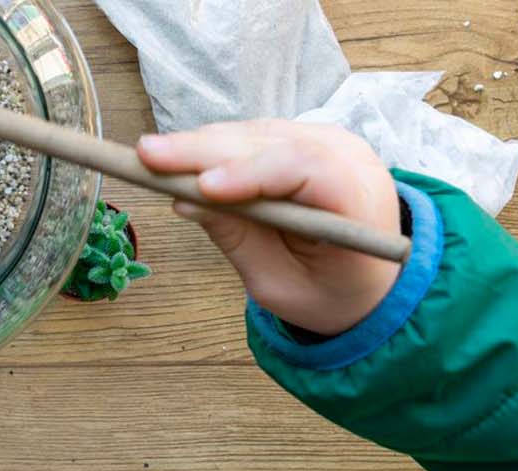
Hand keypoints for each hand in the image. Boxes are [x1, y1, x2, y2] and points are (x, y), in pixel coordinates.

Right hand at [137, 120, 402, 335]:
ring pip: (256, 133)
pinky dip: (214, 146)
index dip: (251, 172)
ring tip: (152, 156)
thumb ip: (239, 241)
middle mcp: (349, 158)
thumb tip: (185, 201)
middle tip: (147, 155)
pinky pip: (253, 135)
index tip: (203, 187)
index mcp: (358, 205)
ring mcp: (328, 141)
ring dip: (202, 145)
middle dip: (205, 150)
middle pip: (272, 143)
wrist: (370, 279)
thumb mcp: (280, 286)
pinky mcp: (304, 139)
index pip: (306, 170)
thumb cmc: (329, 291)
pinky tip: (178, 155)